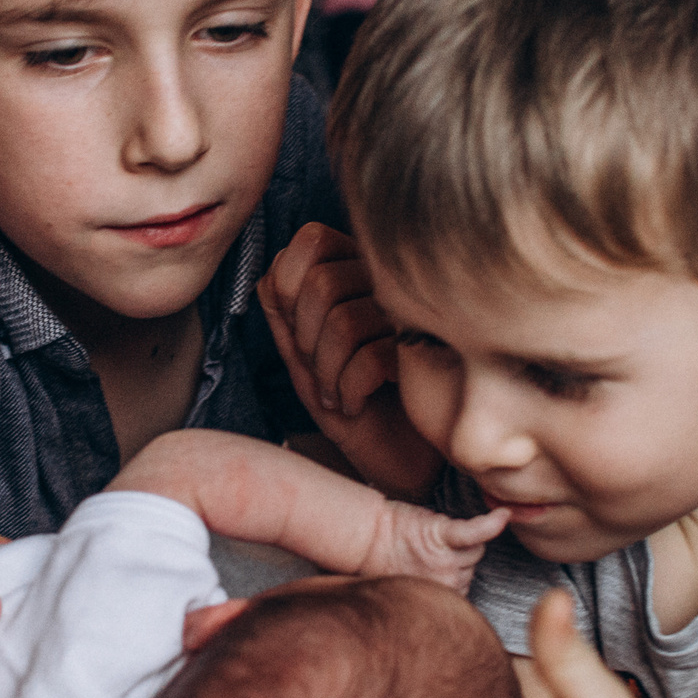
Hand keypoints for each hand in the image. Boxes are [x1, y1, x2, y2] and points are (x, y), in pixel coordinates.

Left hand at [258, 223, 442, 498]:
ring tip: (339, 395)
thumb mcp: (306, 362)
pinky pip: (372, 356)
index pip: (313, 239)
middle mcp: (389, 284)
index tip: (299, 332)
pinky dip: (351, 390)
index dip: (290, 284)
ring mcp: (413, 314)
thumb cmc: (355, 406)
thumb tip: (267, 276)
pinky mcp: (430, 351)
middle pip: (323, 283)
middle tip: (320, 372)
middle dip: (306, 340)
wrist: (401, 459)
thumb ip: (285, 315)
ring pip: (344, 320)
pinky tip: (359, 404)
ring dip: (327, 372)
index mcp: (359, 274)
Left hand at [358, 498, 510, 589]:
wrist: (367, 537)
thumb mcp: (415, 584)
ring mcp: (445, 559)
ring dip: (462, 544)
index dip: (452, 574)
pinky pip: (471, 533)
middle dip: (456, 557)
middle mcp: (448, 582)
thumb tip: (456, 589)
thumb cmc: (388, 558)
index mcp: (442, 596)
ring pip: (475, 551)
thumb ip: (439, 588)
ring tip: (431, 541)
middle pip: (472, 566)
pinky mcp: (441, 534)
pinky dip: (488, 525)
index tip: (429, 568)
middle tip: (425, 552)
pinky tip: (503, 516)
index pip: (467, 586)